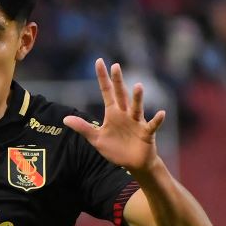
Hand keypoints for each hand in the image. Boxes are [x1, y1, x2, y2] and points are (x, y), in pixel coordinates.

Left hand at [63, 58, 164, 174]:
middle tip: (115, 66)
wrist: (133, 164)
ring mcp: (137, 122)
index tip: (99, 61)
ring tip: (138, 86)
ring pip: (137, 108)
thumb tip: (65, 119)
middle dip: (118, 81)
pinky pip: (152, 125)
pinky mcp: (146, 133)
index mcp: (113, 113)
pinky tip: (161, 113)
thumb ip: (83, 128)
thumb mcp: (96, 139)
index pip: (106, 92)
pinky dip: (157, 120)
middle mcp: (125, 114)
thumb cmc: (116, 149)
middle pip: (121, 95)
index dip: (103, 78)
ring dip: (138, 98)